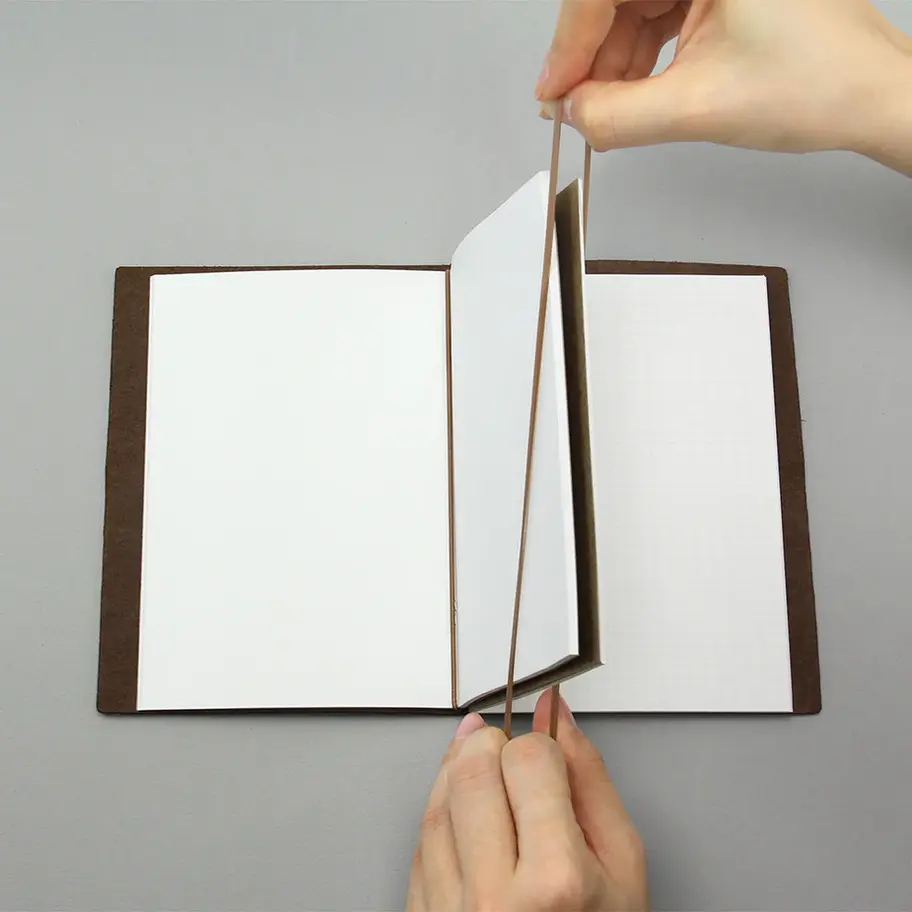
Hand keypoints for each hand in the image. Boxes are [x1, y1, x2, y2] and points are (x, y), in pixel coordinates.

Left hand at [406, 689, 647, 911]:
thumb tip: (561, 718)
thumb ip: (591, 782)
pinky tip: (469, 811)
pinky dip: (443, 810)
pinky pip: (420, 840)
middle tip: (516, 759)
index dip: (541, 743)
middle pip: (472, 769)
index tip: (548, 754)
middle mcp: (494, 898)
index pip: (528, 759)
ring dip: (463, 769)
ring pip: (438, 799)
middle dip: (494, 744)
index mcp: (557, 883)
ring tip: (493, 774)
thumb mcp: (623, 868)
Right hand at [536, 0, 911, 174]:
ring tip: (611, 111)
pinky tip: (636, 92)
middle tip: (575, 108)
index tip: (553, 92)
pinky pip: (660, 13)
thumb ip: (619, 116)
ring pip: (636, 6)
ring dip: (615, 62)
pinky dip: (641, 56)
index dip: (571, 42)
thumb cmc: (819, 83)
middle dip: (593, 56)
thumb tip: (568, 114)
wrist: (870, 98)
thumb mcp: (699, 107)